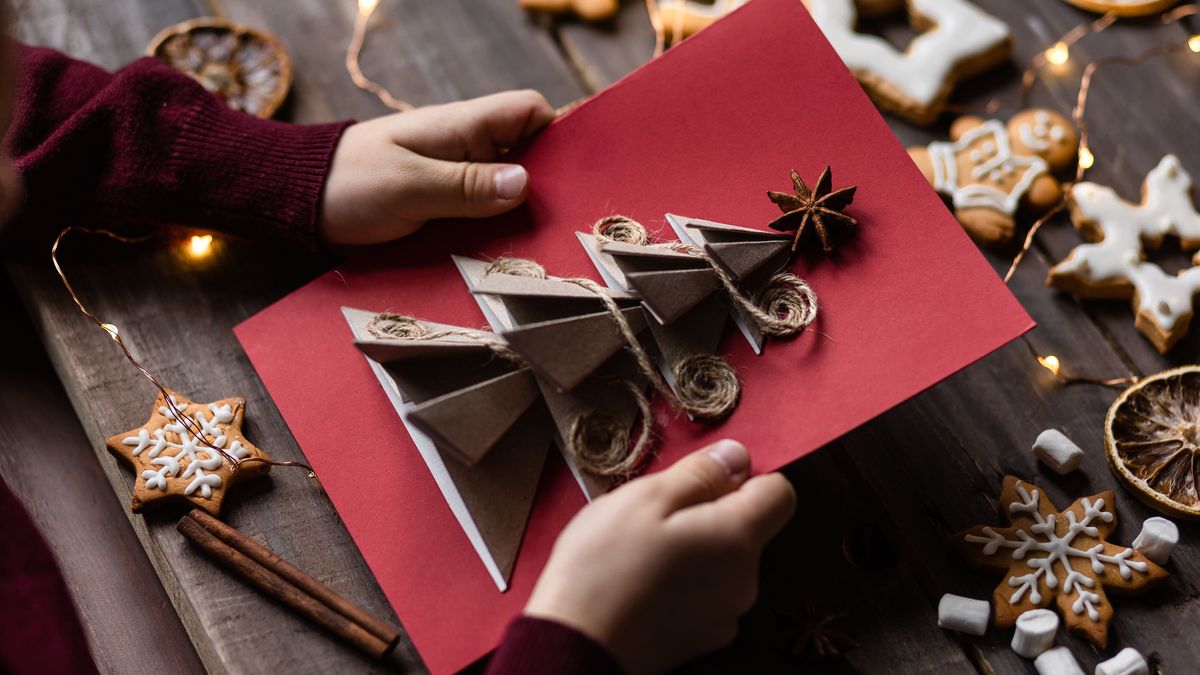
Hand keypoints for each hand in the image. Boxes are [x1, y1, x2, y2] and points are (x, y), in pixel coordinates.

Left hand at [318, 90, 555, 244]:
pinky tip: (502, 258)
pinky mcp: (443, 207)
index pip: (530, 110)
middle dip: (546, 186)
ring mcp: (455, 178)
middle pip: (528, 155)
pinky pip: (483, 216)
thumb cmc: (349, 182)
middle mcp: (466, 148)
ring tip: (540, 248)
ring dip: (519, 217)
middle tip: (564, 224)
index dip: (559, 133)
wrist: (298, 203)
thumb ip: (465, 185)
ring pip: (507, 191)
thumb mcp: (408, 186)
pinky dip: (493, 233)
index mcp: (462, 126)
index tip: (575, 173)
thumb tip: (524, 183)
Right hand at [525, 440, 795, 673]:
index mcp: (738, 538)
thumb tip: (738, 456)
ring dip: (692, 548)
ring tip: (640, 553)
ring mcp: (725, 616)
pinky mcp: (702, 639)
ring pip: (721, 561)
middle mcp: (745, 581)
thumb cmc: (605, 567)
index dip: (745, 477)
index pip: (780, 493)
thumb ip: (700, 473)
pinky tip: (641, 585)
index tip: (703, 478)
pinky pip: (703, 594)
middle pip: (745, 529)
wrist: (576, 647)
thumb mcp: (646, 498)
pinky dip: (681, 583)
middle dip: (708, 513)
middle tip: (653, 516)